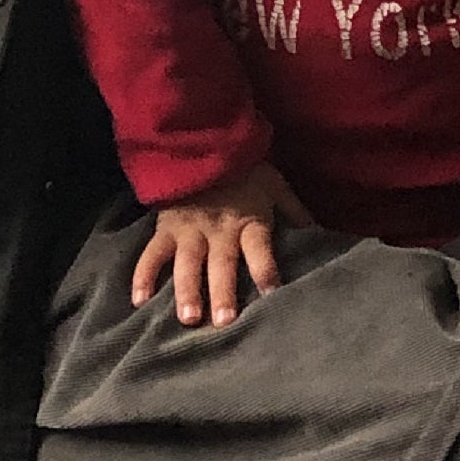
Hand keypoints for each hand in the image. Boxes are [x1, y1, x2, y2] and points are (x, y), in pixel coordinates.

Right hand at [132, 162, 311, 326]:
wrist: (204, 139)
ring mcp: (190, 230)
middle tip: (223, 321)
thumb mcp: (275, 185)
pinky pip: (153, 253)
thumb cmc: (245, 169)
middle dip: (222, 292)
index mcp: (249, 221)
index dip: (266, 270)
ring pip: (187, 264)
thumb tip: (319, 234)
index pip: (260, 249)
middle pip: (222, 264)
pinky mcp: (166, 228)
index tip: (271, 295)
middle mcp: (220, 230)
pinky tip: (140, 301)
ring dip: (187, 290)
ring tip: (188, 318)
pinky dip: (144, 276)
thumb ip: (295, 211)